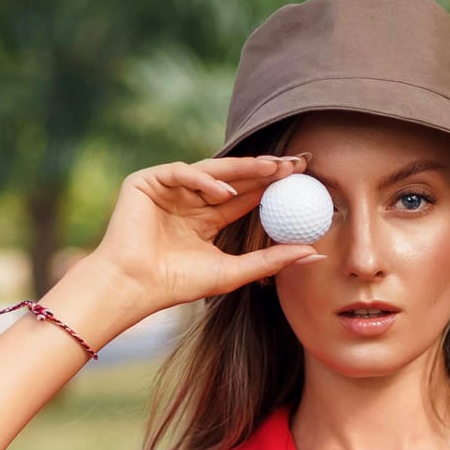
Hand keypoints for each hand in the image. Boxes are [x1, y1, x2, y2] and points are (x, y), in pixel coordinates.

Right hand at [91, 155, 325, 314]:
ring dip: (242, 168)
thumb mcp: (234, 271)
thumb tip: (314, 252)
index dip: (274, 187)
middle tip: (296, 163)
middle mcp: (190, 200)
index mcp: (208, 219)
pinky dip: (204, 180)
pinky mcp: (146, 182)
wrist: (135, 286)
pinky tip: (225, 191)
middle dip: (265, 170)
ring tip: (272, 169)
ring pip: (212, 170)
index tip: (303, 181)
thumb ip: (271, 260)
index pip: (246, 197)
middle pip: (234, 179)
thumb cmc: (179, 283)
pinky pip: (181, 173)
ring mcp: (168, 189)